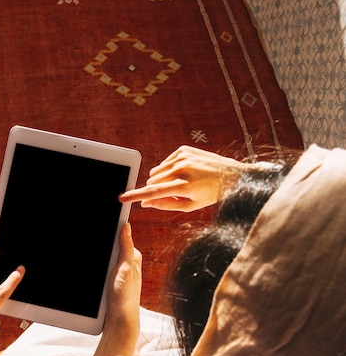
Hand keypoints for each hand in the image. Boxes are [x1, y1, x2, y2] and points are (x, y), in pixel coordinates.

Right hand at [91, 223, 141, 355]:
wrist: (119, 322)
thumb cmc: (125, 298)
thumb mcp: (126, 269)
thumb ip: (127, 248)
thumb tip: (126, 226)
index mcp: (133, 257)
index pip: (122, 235)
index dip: (112, 228)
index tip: (101, 220)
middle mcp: (127, 263)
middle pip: (110, 246)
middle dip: (101, 243)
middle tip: (91, 240)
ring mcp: (117, 273)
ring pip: (104, 257)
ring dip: (96, 257)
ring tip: (90, 258)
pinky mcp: (109, 281)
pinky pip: (100, 268)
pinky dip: (95, 267)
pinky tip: (89, 270)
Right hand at [119, 145, 249, 211]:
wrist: (233, 175)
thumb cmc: (210, 194)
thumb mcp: (189, 206)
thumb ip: (165, 205)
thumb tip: (145, 204)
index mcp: (184, 186)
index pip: (154, 192)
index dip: (136, 195)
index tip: (122, 198)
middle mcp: (182, 169)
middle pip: (152, 181)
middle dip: (156, 189)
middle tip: (174, 192)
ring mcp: (182, 157)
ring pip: (157, 172)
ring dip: (162, 179)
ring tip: (181, 182)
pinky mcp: (183, 150)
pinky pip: (164, 163)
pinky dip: (169, 169)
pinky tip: (184, 172)